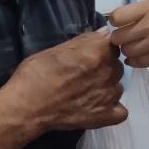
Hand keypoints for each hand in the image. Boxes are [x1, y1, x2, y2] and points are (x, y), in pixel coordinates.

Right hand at [10, 31, 126, 131]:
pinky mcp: (106, 116)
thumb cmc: (36, 73)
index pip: (113, 45)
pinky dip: (112, 109)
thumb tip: (105, 32)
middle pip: (116, 66)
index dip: (102, 50)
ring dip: (106, 88)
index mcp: (97, 52)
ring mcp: (110, 95)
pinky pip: (121, 111)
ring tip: (86, 93)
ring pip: (117, 87)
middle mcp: (108, 72)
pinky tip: (97, 107)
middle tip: (84, 76)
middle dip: (105, 68)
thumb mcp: (56, 49)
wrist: (27, 106)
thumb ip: (85, 41)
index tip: (90, 56)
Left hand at [109, 0, 148, 67]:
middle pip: (118, 38)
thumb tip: (119, 22)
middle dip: (119, 38)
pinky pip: (137, 62)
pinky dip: (133, 60)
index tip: (121, 23)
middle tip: (127, 37)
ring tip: (136, 46)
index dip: (115, 22)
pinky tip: (138, 56)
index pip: (116, 17)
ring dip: (127, 50)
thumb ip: (140, 11)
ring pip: (126, 51)